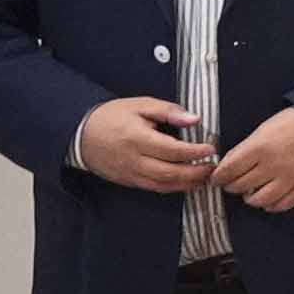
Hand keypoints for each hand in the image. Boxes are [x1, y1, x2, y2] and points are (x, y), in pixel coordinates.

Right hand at [71, 97, 215, 191]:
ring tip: (204, 176)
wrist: (80, 133)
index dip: (195, 152)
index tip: (211, 149)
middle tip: (213, 167)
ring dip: (187, 184)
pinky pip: (153, 188)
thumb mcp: (140, 105)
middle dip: (195, 172)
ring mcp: (129, 173)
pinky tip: (186, 182)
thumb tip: (194, 118)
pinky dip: (172, 188)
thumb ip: (169, 111)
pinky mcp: (127, 181)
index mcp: (136, 138)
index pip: (172, 150)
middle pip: (169, 172)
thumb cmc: (111, 117)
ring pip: (162, 185)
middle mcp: (133, 159)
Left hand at [210, 107, 293, 211]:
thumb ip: (246, 148)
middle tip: (232, 182)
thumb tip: (229, 165)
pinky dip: (271, 205)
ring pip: (258, 200)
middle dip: (232, 186)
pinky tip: (268, 198)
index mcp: (259, 148)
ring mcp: (289, 178)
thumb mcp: (265, 128)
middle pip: (240, 186)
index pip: (227, 170)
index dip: (218, 176)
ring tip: (250, 192)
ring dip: (250, 198)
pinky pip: (281, 205)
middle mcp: (272, 166)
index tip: (217, 177)